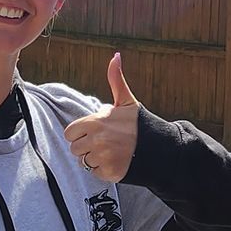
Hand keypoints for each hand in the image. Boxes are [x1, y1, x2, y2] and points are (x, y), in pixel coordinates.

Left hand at [64, 53, 139, 184]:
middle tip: (105, 144)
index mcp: (96, 122)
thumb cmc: (139, 124)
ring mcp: (103, 157)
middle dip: (87, 147)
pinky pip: (95, 173)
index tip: (95, 133)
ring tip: (111, 153)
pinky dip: (104, 170)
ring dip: (95, 159)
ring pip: (84, 162)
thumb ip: (116, 80)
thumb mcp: (126, 101)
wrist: (160, 147)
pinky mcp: (110, 172)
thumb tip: (116, 56)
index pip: (70, 133)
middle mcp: (97, 140)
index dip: (81, 133)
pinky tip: (116, 162)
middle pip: (75, 149)